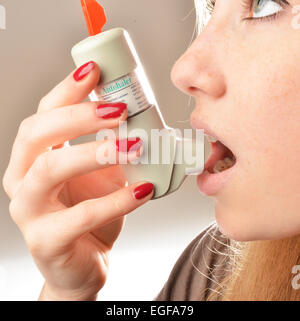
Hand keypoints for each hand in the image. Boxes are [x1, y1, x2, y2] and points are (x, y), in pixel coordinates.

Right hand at [2, 61, 153, 300]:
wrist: (84, 261)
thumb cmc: (91, 215)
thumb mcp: (103, 175)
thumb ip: (113, 148)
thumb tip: (143, 119)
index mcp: (35, 157)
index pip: (44, 114)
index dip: (67, 90)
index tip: (96, 70)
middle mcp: (23, 179)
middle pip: (36, 134)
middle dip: (78, 116)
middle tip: (118, 108)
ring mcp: (29, 211)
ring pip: (49, 171)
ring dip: (94, 153)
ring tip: (134, 146)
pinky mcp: (46, 241)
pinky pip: (80, 216)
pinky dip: (115, 200)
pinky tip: (143, 190)